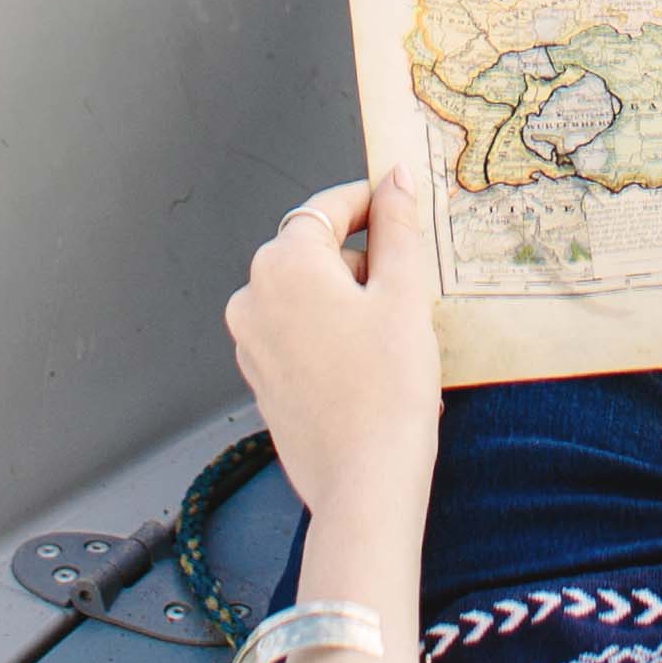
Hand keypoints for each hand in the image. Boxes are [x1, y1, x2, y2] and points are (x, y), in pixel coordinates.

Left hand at [226, 167, 440, 527]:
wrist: (364, 483)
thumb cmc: (388, 390)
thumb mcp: (404, 295)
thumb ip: (397, 227)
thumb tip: (394, 179)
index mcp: (285, 264)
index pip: (328, 208)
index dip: (370, 202)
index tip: (402, 207)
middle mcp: (254, 296)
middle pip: (314, 251)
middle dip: (362, 259)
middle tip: (410, 288)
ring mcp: (251, 340)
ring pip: (306, 293)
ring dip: (346, 298)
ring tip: (393, 334)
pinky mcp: (260, 377)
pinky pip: (296, 332)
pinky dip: (329, 332)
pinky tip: (368, 362)